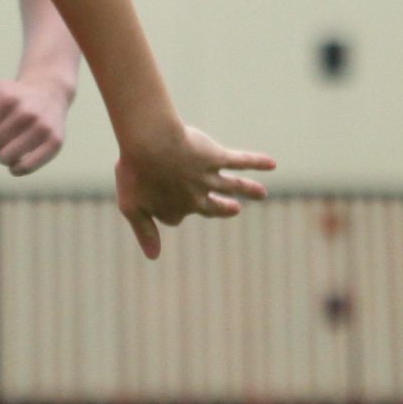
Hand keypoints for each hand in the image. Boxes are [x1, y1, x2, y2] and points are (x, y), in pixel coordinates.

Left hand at [0, 72, 72, 174]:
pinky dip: (16, 169)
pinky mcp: (55, 142)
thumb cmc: (15, 97)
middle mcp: (26, 112)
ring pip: (6, 158)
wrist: (51, 95)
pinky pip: (26, 167)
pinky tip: (15, 163)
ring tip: (6, 148)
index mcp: (7, 98)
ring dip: (1, 157)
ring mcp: (42, 127)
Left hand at [112, 126, 274, 259]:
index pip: (174, 216)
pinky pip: (241, 162)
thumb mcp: (131, 206)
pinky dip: (257, 162)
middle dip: (223, 209)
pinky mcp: (216, 158)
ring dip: (248, 189)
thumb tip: (154, 257)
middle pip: (212, 206)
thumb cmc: (136, 174)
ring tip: (263, 193)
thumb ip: (143, 231)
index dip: (167, 210)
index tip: (156, 194)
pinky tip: (271, 164)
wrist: (150, 146)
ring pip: (233, 185)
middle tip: (235, 208)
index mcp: (174, 210)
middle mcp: (195, 198)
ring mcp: (208, 178)